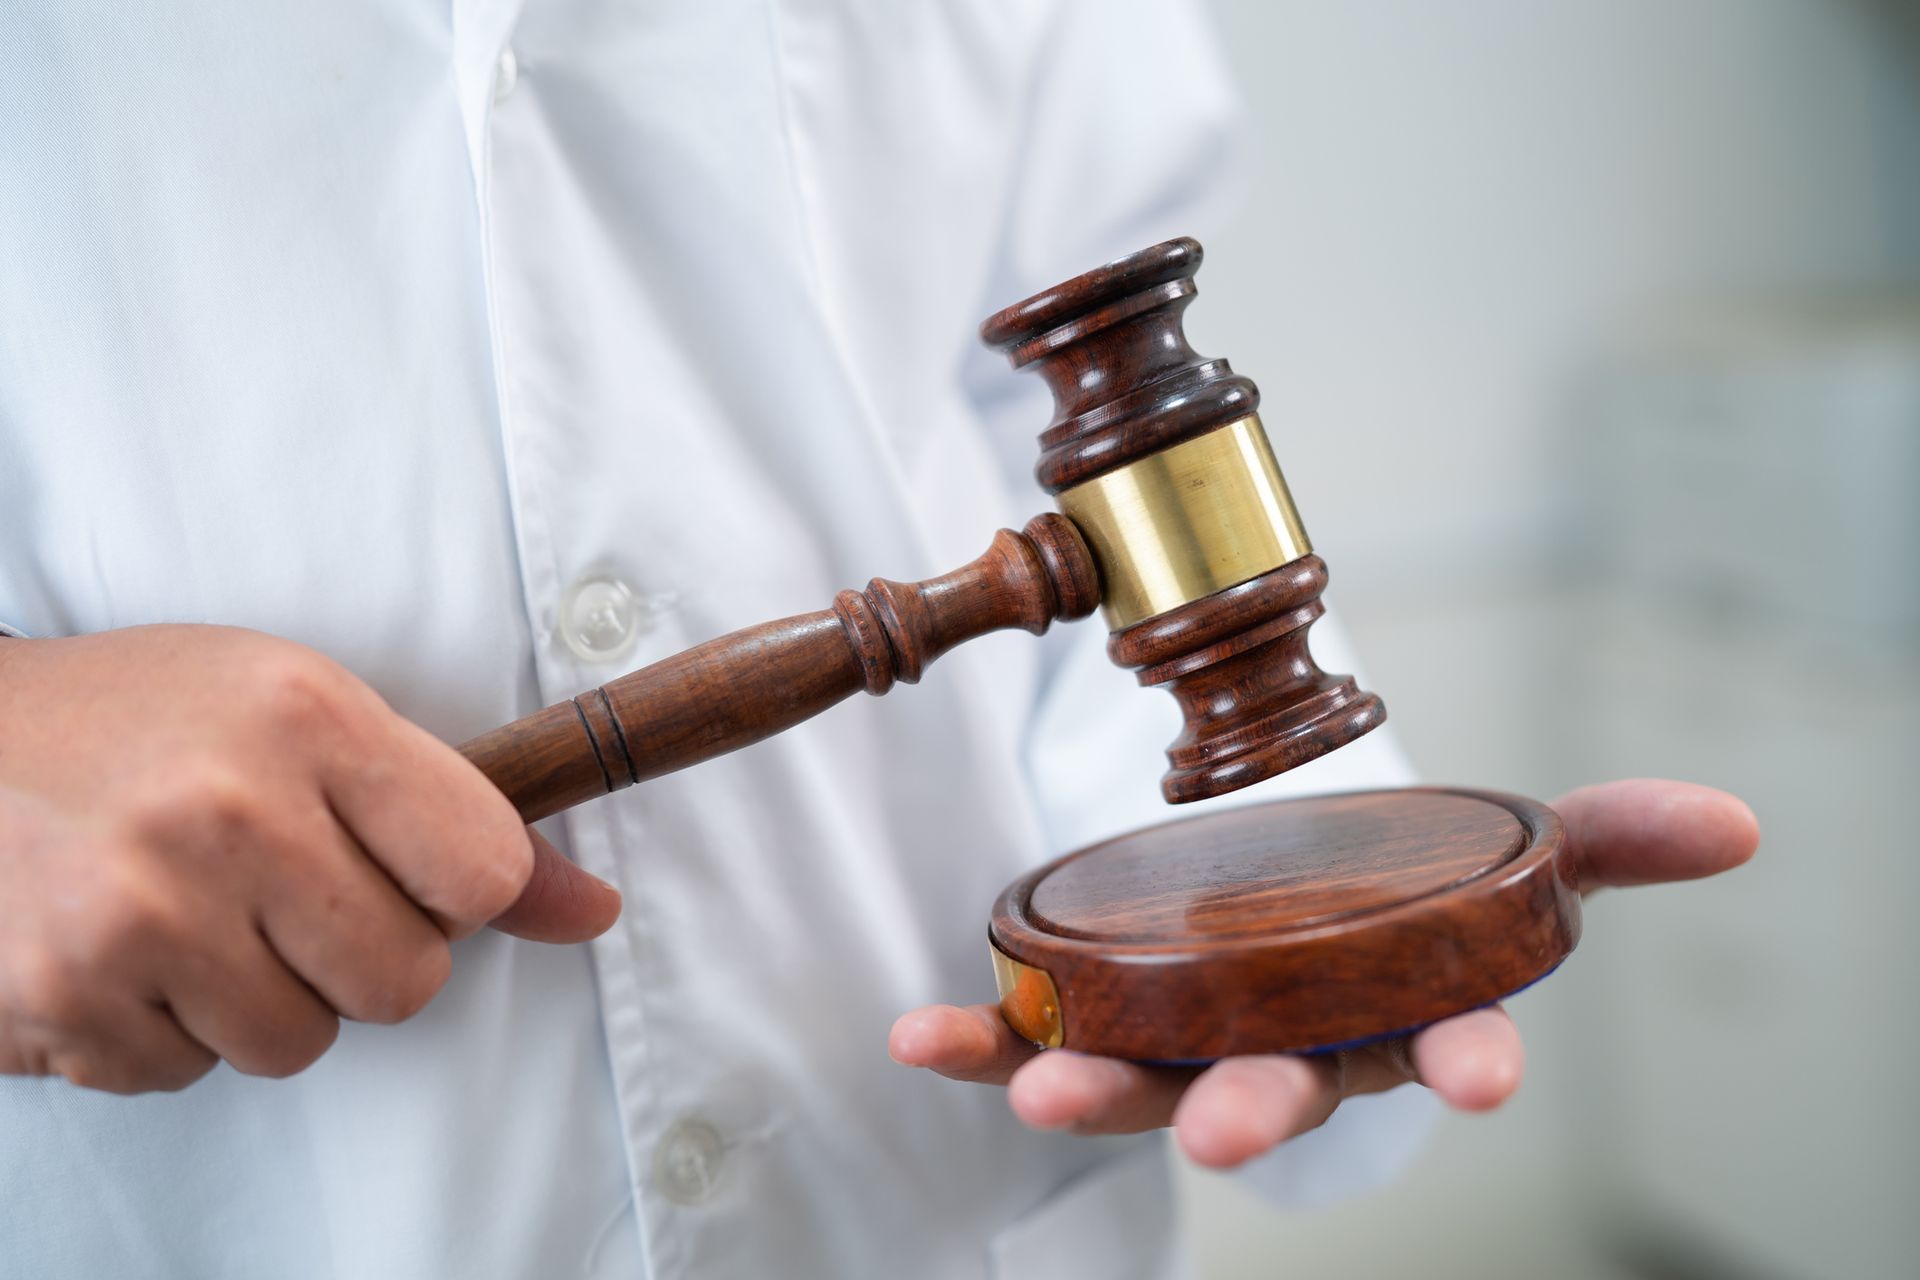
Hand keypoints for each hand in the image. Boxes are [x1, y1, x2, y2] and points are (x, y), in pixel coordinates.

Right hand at [0, 625, 620, 1093]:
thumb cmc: (145, 721)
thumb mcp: (306, 713)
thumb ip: (457, 812)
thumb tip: (590, 910)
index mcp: (307, 718)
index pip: (485, 871)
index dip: (459, 890)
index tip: (414, 872)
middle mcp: (226, 813)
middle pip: (405, 981)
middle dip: (361, 954)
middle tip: (287, 892)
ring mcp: (137, 913)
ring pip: (300, 1043)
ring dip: (262, 998)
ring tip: (198, 913)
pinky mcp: (63, 998)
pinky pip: (187, 1075)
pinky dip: (167, 1031)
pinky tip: (126, 949)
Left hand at [889, 779, 1756, 1167]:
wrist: (1291, 905)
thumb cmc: (1399, 899)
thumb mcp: (1505, 857)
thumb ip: (1605, 842)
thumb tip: (1737, 823)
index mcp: (1398, 1016)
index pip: (1450, 1045)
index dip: (1472, 1062)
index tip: (1488, 1082)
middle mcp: (1296, 1049)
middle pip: (1280, 1091)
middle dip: (1251, 1116)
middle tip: (1223, 1137)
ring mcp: (1194, 1043)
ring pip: (1148, 1082)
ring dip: (1094, 1089)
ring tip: (1038, 1092)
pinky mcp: (1104, 1018)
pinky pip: (1040, 1033)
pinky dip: (979, 1041)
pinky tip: (920, 1034)